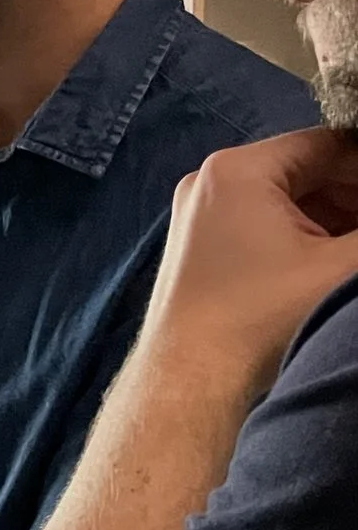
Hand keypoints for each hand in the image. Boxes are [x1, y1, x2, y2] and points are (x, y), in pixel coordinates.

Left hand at [143, 127, 357, 374]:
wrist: (188, 384)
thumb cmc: (263, 320)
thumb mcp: (343, 267)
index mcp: (238, 169)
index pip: (333, 144)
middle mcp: (208, 182)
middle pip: (310, 170)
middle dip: (357, 197)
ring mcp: (199, 215)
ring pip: (291, 200)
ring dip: (338, 218)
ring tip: (356, 252)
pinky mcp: (200, 248)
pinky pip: (266, 224)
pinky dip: (308, 236)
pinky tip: (337, 264)